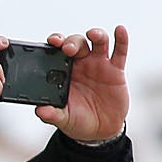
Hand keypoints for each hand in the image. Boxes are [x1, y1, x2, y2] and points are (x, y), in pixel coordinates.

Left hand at [37, 26, 128, 140]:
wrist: (100, 131)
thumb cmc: (78, 121)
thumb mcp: (63, 119)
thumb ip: (51, 114)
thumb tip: (40, 110)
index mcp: (64, 72)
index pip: (58, 52)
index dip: (55, 43)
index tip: (52, 41)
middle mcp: (81, 64)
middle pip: (77, 43)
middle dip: (72, 42)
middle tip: (68, 48)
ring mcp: (99, 65)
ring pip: (98, 42)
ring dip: (96, 35)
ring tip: (92, 35)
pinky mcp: (116, 70)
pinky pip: (120, 52)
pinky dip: (121, 39)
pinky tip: (120, 30)